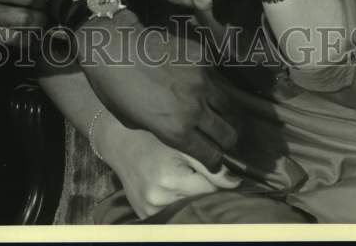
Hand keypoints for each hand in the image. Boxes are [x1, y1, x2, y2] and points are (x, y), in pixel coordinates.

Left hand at [77, 12, 236, 170]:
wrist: (112, 45)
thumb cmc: (114, 87)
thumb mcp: (132, 121)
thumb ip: (161, 129)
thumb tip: (176, 129)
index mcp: (176, 131)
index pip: (213, 156)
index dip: (214, 161)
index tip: (213, 159)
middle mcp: (194, 109)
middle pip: (228, 134)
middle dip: (224, 139)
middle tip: (217, 135)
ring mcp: (201, 80)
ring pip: (226, 104)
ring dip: (218, 109)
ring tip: (208, 105)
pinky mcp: (201, 56)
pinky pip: (214, 75)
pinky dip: (208, 80)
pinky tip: (193, 76)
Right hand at [96, 116, 240, 219]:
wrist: (120, 144)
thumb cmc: (151, 139)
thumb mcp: (180, 143)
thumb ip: (209, 163)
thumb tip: (236, 181)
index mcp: (169, 179)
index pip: (210, 189)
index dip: (214, 178)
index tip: (211, 169)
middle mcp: (159, 199)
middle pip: (199, 201)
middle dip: (202, 188)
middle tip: (192, 172)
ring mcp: (150, 210)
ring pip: (187, 208)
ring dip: (190, 197)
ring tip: (179, 178)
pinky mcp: (145, 215)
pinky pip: (171, 213)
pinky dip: (176, 203)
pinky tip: (170, 189)